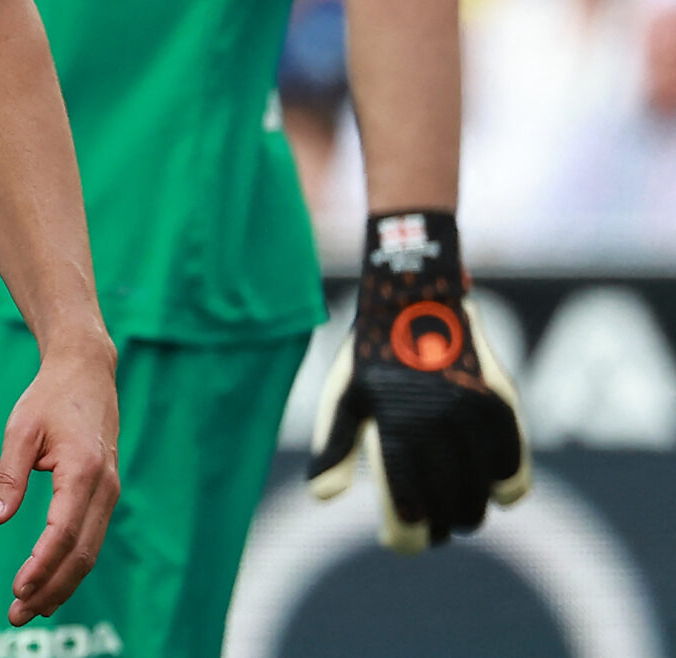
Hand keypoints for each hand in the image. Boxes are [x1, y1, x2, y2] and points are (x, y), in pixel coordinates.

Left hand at [0, 334, 119, 626]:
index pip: (63, 534)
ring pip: (89, 552)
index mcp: (83, 473)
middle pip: (81, 555)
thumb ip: (7, 478)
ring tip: (32, 610)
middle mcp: (104, 488)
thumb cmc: (49, 398)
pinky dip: (71, 566)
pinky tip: (50, 582)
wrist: (86, 373)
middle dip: (51, 589)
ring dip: (62, 584)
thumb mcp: (20, 431)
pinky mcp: (105, 494)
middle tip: (18, 615)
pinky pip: (90, 539)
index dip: (42, 566)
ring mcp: (109, 493)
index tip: (18, 590)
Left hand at [309, 211, 531, 549]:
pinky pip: (514, 465)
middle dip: (436, 526)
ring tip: (452, 509)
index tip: (396, 541)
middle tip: (424, 523)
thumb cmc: (372, 352)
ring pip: (484, 495)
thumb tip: (322, 499)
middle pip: (450, 509)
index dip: (404, 537)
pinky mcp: (503, 403)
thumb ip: (333, 448)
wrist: (416, 295)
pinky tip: (492, 490)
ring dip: (469, 510)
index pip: (407, 509)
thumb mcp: (343, 394)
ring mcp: (473, 414)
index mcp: (394, 427)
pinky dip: (505, 485)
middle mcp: (437, 425)